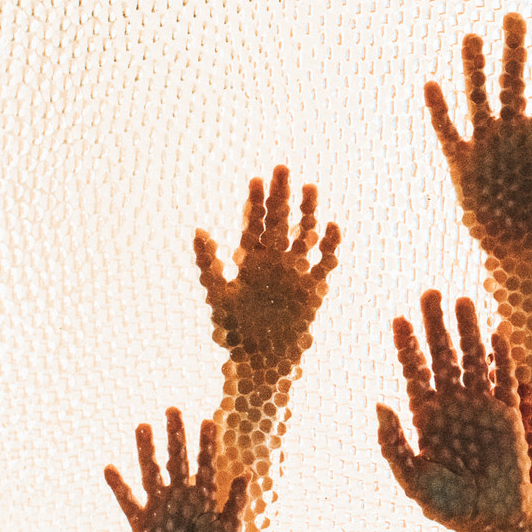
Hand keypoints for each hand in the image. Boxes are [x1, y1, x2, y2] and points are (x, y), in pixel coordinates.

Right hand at [105, 408, 247, 531]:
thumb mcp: (230, 529)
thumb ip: (236, 501)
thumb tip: (245, 473)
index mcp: (202, 496)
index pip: (205, 464)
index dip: (207, 444)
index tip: (208, 421)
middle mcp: (179, 496)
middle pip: (177, 460)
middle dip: (176, 436)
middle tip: (173, 409)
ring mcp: (159, 506)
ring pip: (151, 473)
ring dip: (147, 451)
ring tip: (142, 426)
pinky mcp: (141, 523)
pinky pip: (127, 502)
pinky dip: (118, 487)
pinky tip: (110, 468)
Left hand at [194, 164, 340, 365]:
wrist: (262, 363)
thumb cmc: (235, 332)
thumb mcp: (218, 296)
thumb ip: (209, 264)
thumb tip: (199, 231)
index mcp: (250, 261)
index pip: (253, 225)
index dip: (255, 203)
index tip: (256, 180)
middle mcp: (274, 263)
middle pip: (279, 222)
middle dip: (281, 197)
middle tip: (282, 169)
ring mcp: (295, 274)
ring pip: (302, 236)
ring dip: (306, 213)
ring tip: (309, 188)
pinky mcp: (313, 290)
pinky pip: (324, 264)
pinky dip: (329, 246)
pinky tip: (332, 226)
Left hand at [374, 291, 531, 531]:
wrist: (492, 521)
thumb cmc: (449, 506)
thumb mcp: (413, 480)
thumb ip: (393, 445)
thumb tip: (380, 405)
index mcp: (427, 419)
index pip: (415, 373)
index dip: (407, 346)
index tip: (398, 319)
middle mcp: (453, 406)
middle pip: (443, 356)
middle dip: (435, 326)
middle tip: (429, 292)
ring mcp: (482, 408)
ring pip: (473, 360)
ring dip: (468, 332)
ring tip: (463, 299)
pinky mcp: (509, 416)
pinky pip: (505, 380)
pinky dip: (502, 358)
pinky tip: (497, 332)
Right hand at [423, 14, 531, 263]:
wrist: (521, 256)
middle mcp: (515, 133)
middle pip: (512, 83)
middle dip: (513, 51)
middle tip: (513, 16)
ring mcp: (487, 145)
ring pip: (479, 97)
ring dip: (475, 70)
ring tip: (472, 37)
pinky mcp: (461, 163)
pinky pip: (447, 130)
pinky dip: (440, 110)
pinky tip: (432, 85)